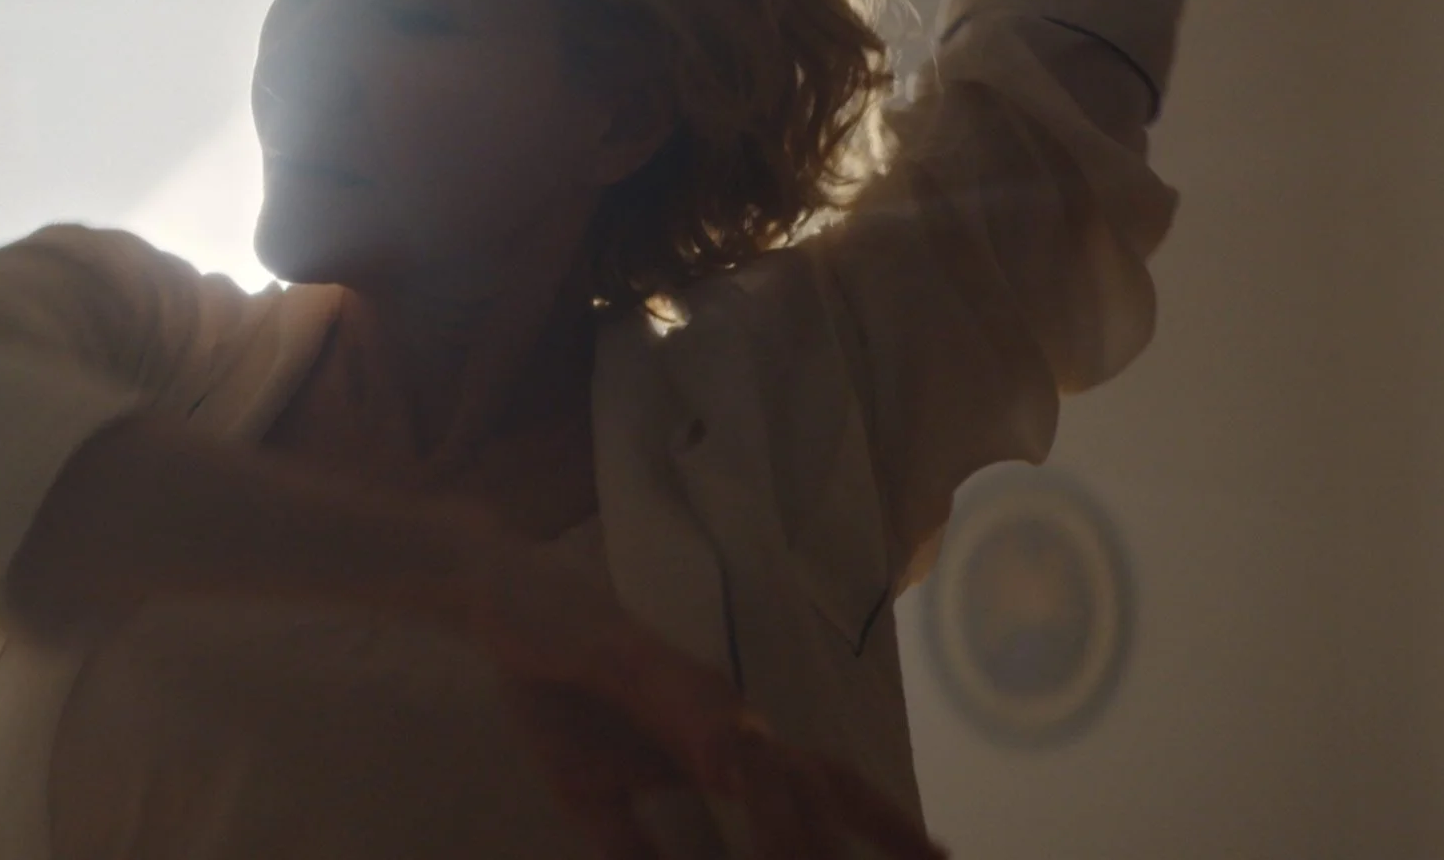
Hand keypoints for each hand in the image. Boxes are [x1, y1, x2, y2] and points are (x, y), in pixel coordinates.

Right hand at [458, 526, 947, 859]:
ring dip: (792, 814)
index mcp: (721, 747)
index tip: (940, 856)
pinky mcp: (631, 659)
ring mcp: (685, 687)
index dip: (882, 825)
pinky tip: (733, 768)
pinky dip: (719, 743)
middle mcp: (723, 714)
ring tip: (804, 855)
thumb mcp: (589, 794)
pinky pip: (688, 709)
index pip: (819, 792)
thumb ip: (631, 847)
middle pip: (815, 780)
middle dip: (873, 828)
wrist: (504, 609)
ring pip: (761, 755)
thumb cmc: (560, 692)